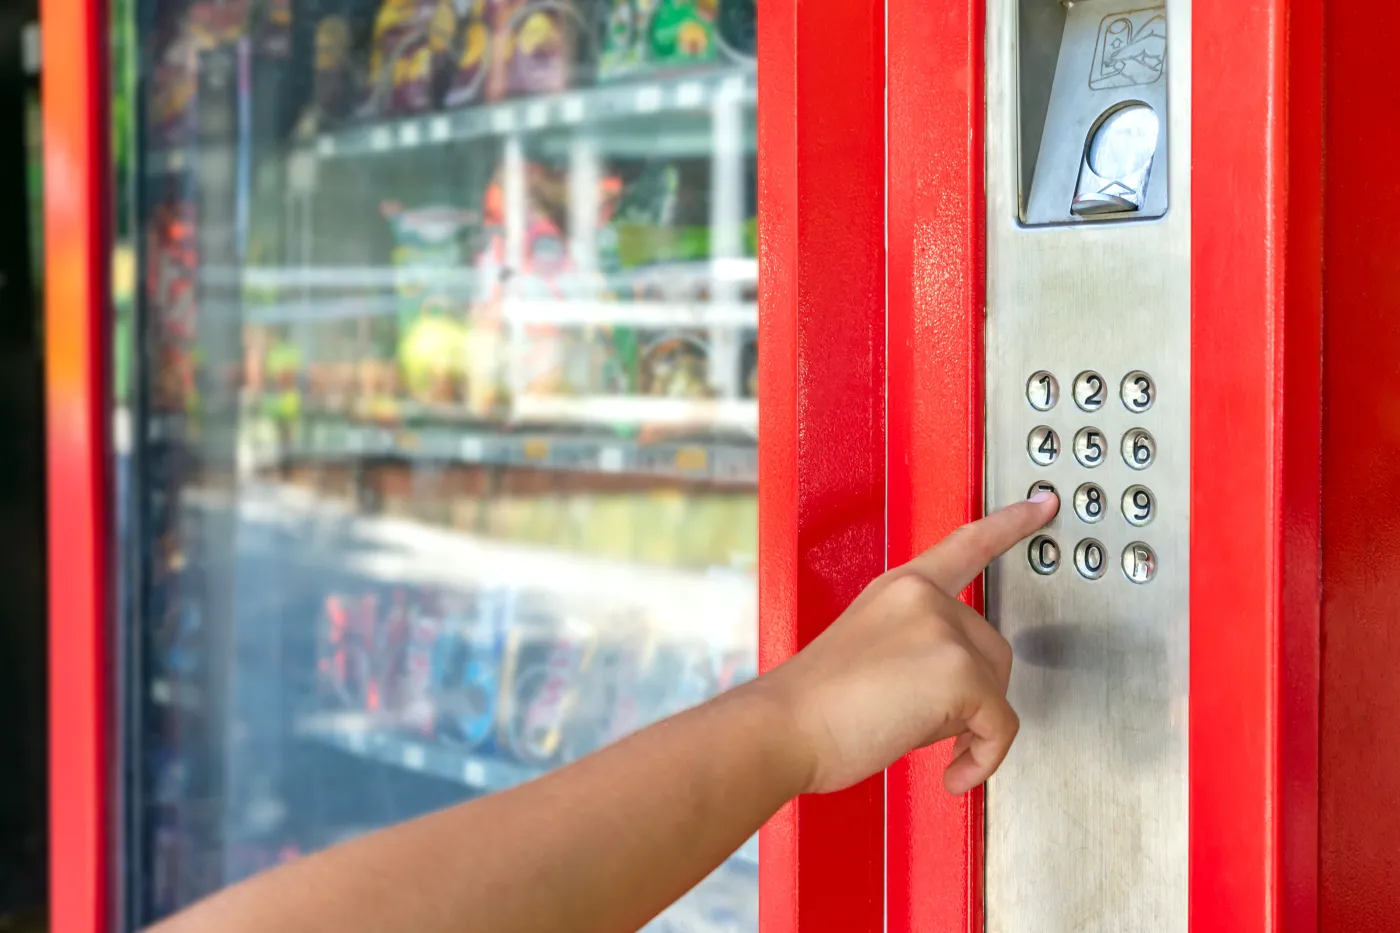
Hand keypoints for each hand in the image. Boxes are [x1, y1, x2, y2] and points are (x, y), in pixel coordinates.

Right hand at [757, 492, 1057, 795]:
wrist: (785, 727)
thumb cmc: (814, 704)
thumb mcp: (868, 647)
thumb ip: (917, 643)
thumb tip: (958, 684)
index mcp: (902, 588)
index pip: (966, 544)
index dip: (1011, 523)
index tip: (1042, 505)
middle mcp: (926, 598)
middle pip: (993, 647)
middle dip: (971, 693)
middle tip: (917, 715)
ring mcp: (943, 630)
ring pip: (998, 688)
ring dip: (970, 725)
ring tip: (916, 733)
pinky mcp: (959, 672)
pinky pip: (1001, 726)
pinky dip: (983, 757)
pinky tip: (952, 769)